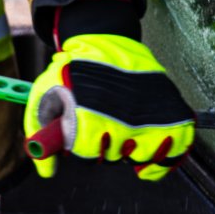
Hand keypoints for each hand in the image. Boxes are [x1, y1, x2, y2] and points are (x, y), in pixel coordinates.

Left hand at [25, 34, 194, 180]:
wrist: (106, 41)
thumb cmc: (73, 72)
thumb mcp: (44, 96)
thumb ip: (39, 133)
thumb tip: (47, 172)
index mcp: (89, 115)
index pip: (88, 153)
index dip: (83, 146)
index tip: (83, 131)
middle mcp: (121, 119)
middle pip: (115, 157)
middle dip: (106, 146)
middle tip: (104, 124)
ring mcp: (149, 117)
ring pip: (142, 156)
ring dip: (132, 150)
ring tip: (124, 129)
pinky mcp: (173, 114)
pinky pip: (175, 152)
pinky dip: (163, 160)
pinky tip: (150, 158)